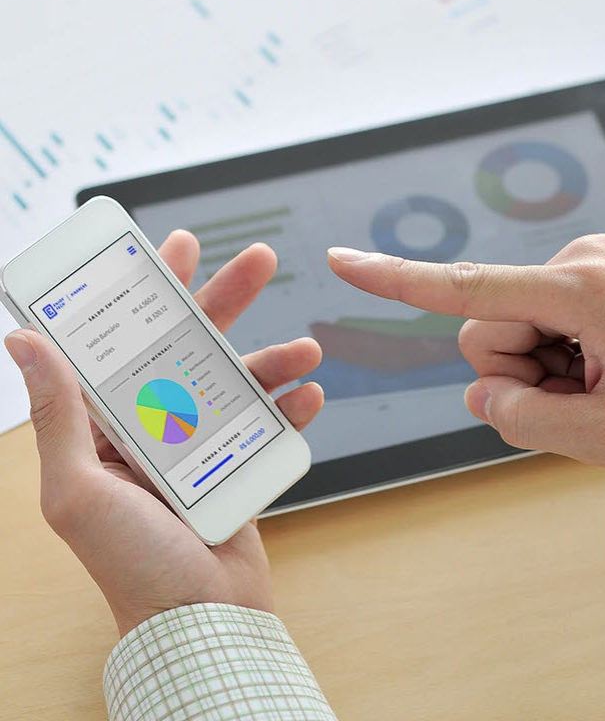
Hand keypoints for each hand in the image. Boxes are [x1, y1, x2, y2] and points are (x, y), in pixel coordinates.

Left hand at [5, 232, 322, 636]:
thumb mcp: (77, 489)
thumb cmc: (130, 564)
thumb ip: (58, 416)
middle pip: (192, 347)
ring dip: (275, 358)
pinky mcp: (238, 464)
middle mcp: (155, 427)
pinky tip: (309, 395)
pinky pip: (268, 424)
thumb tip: (24, 344)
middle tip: (256, 260)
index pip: (128, 343)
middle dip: (224, 301)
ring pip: (239, 380)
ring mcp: (201, 444)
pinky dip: (291, 408)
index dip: (151, 293)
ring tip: (306, 346)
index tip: (173, 250)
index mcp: (110, 427)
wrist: (201, 621)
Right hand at [328, 234, 604, 466]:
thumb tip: (481, 396)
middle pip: (485, 330)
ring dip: (541, 366)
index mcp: (579, 291)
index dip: (395, 280)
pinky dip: (558, 352)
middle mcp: (575, 261)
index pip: (465, 288)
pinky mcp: (586, 272)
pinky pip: (538, 318)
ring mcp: (582, 261)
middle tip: (577, 394)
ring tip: (597, 379)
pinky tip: (601, 362)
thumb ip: (525, 423)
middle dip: (517, 372)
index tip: (344, 262)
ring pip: (511, 328)